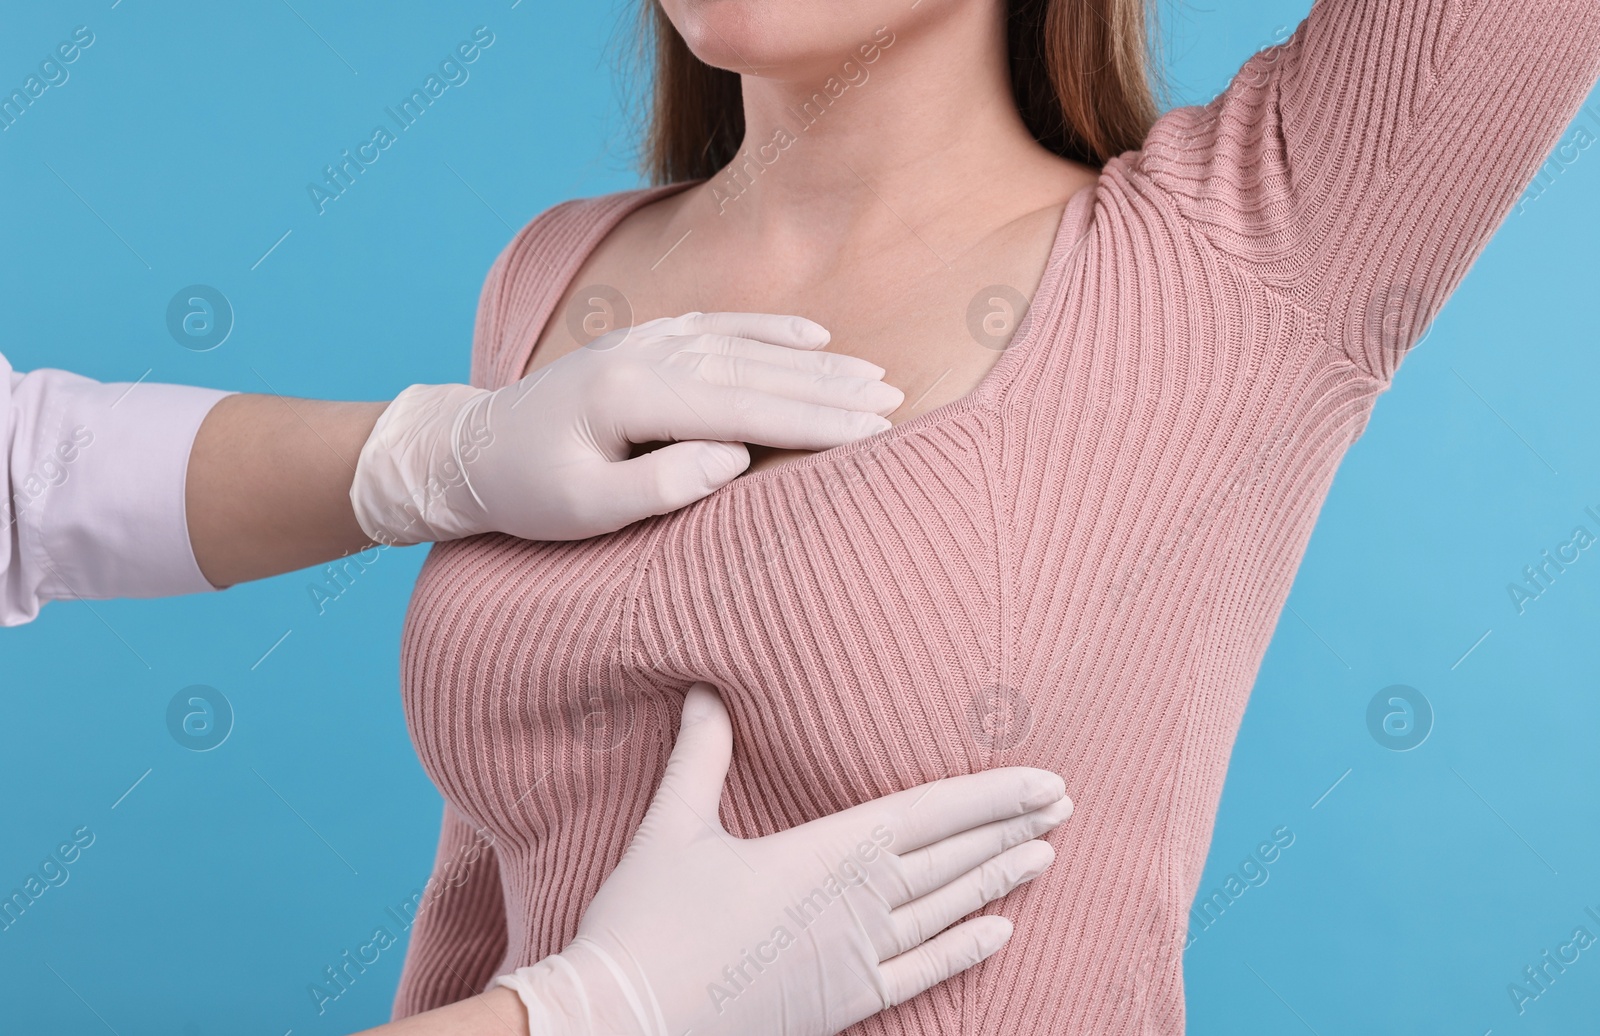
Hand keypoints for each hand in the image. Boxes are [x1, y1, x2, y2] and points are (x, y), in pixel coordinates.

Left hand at [349, 312, 902, 543]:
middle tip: (895, 402)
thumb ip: (659, 485)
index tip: (872, 430)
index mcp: (632, 397)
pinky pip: (720, 327)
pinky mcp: (646, 344)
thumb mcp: (584, 510)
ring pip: (745, 346)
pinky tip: (813, 334)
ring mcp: (646, 342)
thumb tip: (734, 457)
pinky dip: (769, 330)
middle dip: (830, 387)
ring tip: (873, 374)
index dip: (812, 420)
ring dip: (813, 360)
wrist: (472, 450)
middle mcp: (645, 356)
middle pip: (756, 371)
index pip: (742, 407)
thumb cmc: (528, 492)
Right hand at [494, 683, 1072, 1035]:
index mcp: (825, 855)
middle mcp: (857, 905)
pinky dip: (963, 952)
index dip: (991, 797)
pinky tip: (1001, 935)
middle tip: (1065, 806)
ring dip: (998, 880)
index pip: (929, 815)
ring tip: (1047, 855)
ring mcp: (856, 959)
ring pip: (946, 912)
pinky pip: (920, 974)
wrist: (625, 1022)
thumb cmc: (646, 922)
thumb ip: (701, 754)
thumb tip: (706, 687)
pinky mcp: (843, 1003)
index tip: (1044, 782)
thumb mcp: (673, 825)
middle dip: (1010, 830)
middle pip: (952, 859)